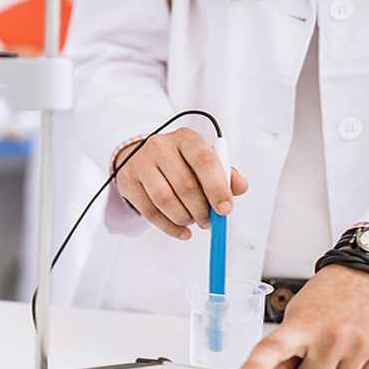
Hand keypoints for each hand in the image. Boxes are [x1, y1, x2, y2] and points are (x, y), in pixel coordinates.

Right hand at [114, 128, 248, 239]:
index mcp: (186, 138)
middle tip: (209, 221)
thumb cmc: (180, 161)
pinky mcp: (127, 181)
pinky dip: (169, 227)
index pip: (205, 161)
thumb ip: (224, 174)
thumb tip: (240, 188)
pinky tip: (181, 230)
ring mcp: (140, 163)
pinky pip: (150, 212)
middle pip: (185, 185)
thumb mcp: (203, 161)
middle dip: (201, 210)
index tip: (225, 209)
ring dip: (184, 218)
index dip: (217, 188)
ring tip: (192, 220)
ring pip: (165, 200)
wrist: (143, 156)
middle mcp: (160, 146)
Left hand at [235, 265, 368, 368]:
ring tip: (336, 347)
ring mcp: (357, 346)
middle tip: (313, 356)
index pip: (272, 349)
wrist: (364, 276)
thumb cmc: (328, 295)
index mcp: (302, 324)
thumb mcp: (297, 316)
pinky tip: (353, 348)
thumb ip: (283, 350)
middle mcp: (330, 336)